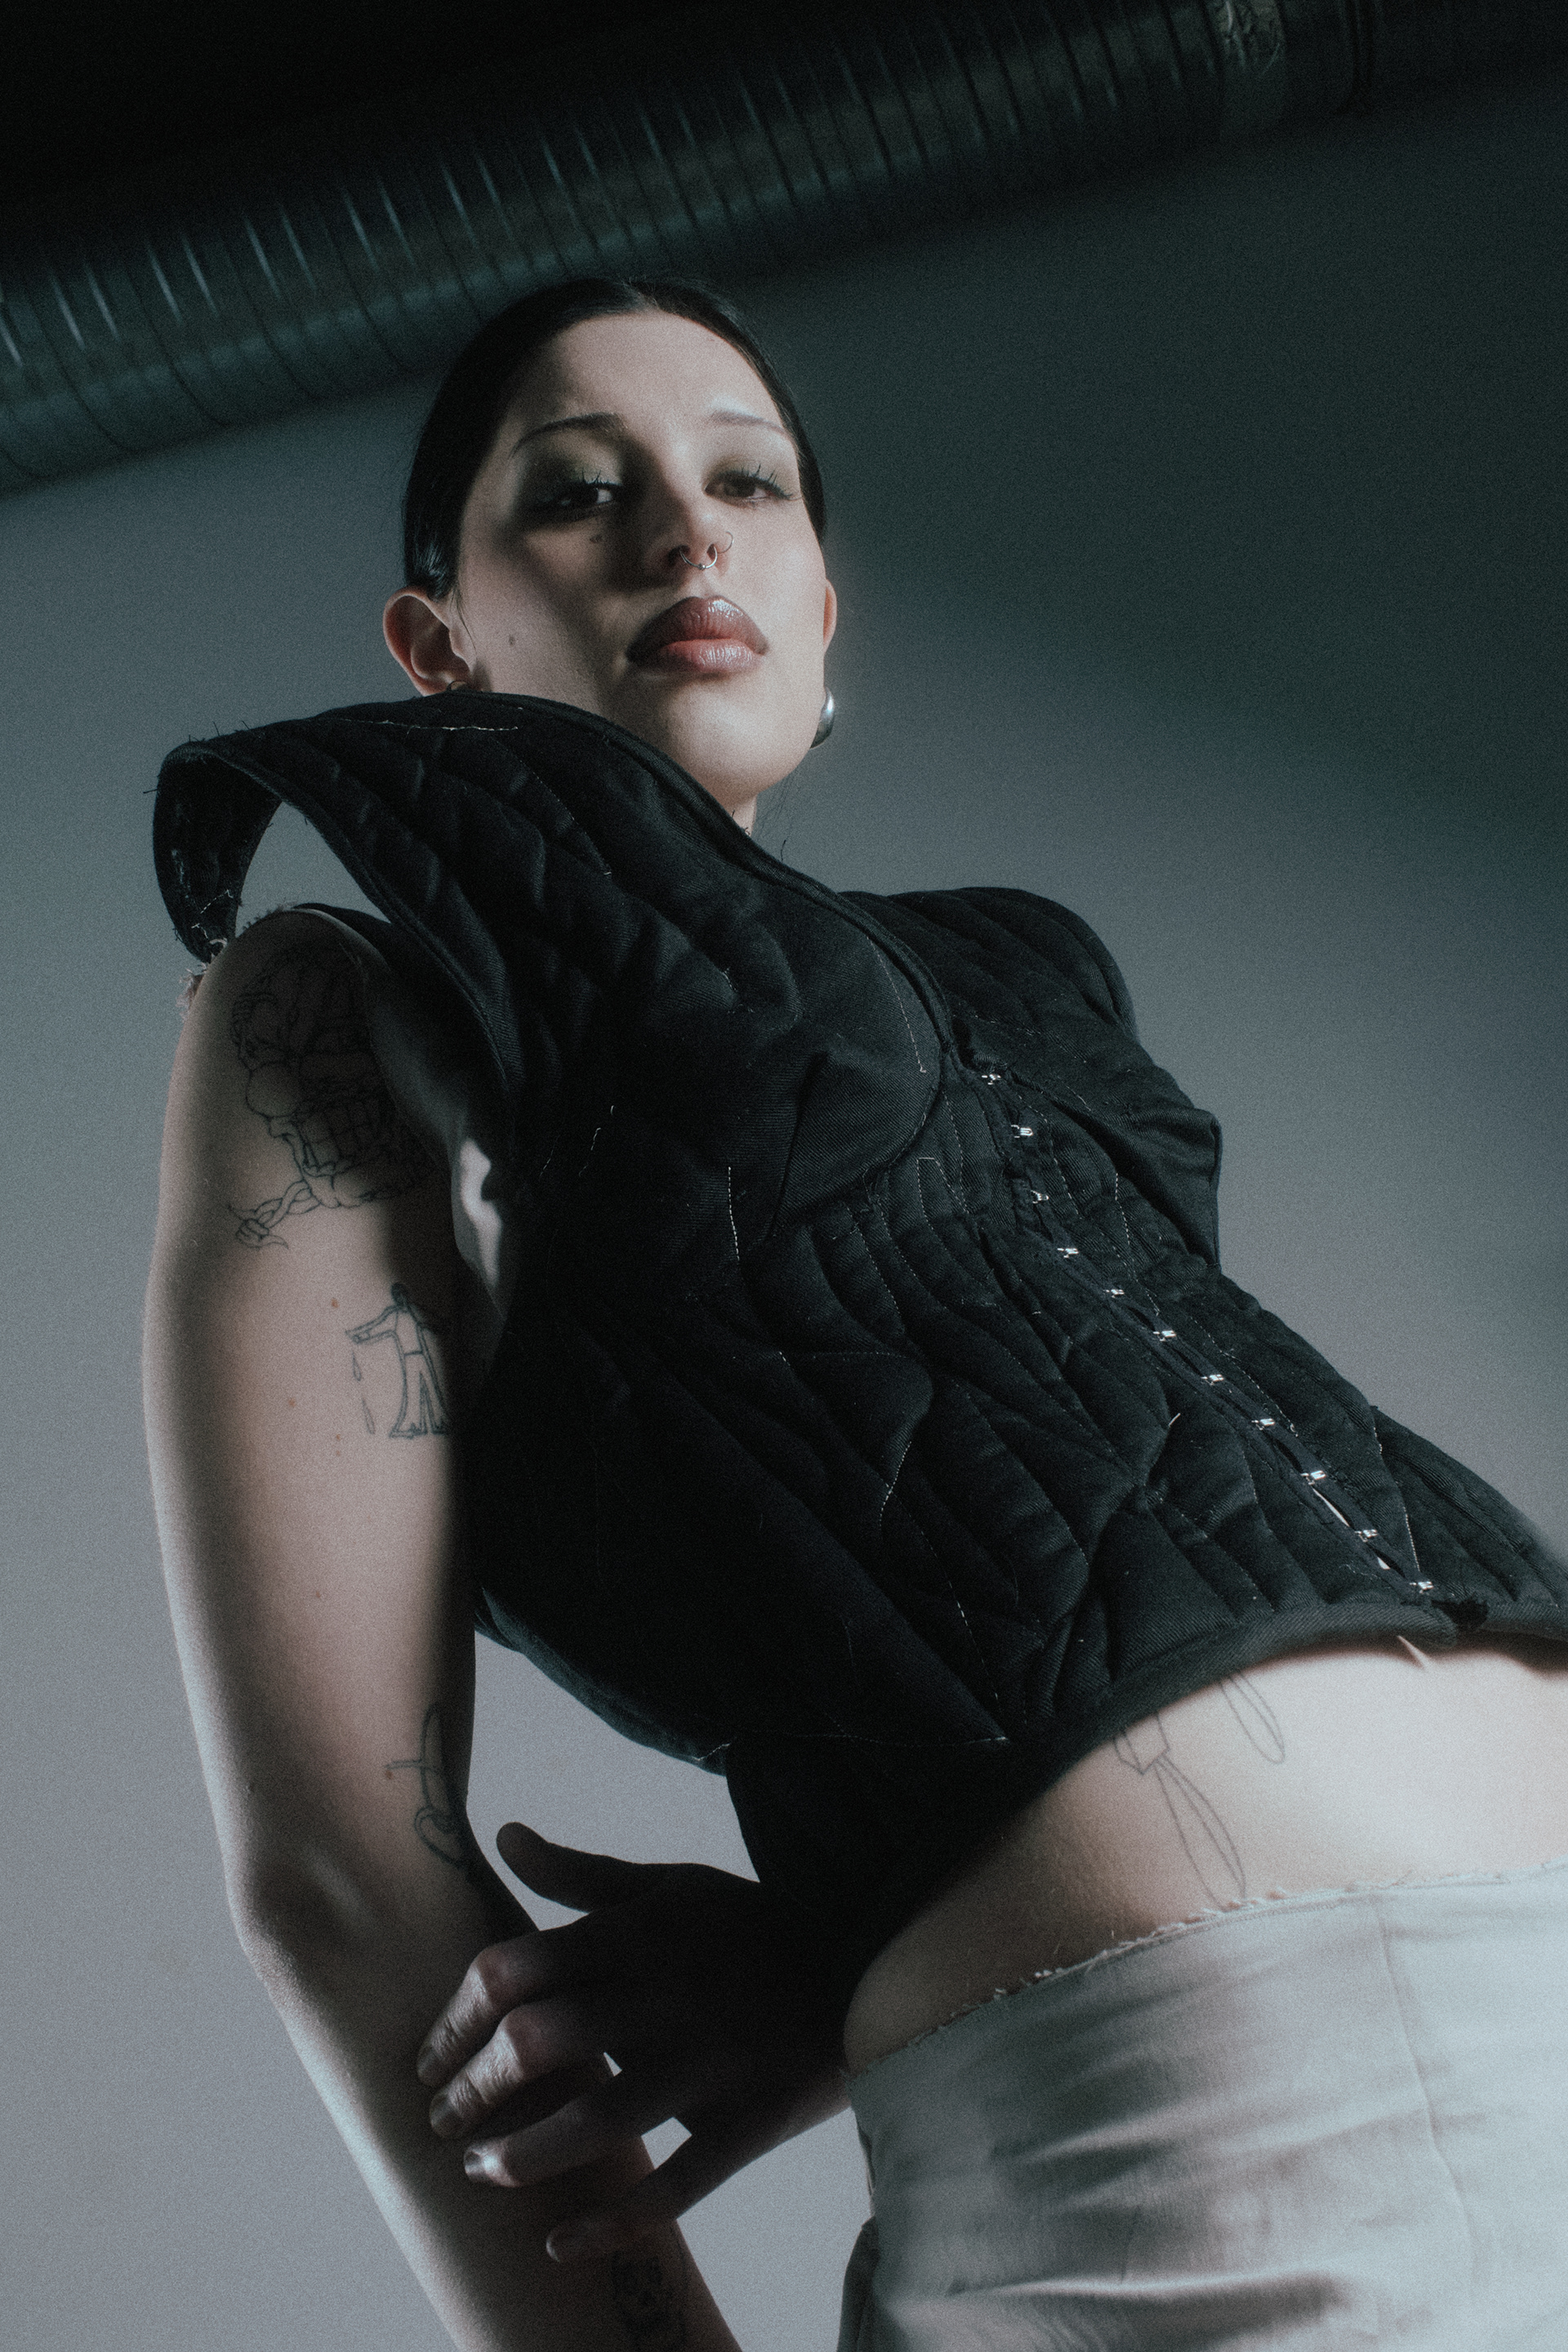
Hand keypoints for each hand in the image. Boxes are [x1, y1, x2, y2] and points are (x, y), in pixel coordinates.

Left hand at [416, 1824, 849, 2261]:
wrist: (869, 1963)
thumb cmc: (752, 1925)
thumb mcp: (669, 1885)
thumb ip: (581, 1874)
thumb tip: (504, 1837)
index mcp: (637, 1934)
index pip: (514, 1968)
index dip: (454, 2017)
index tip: (430, 2057)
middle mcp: (663, 1996)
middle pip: (538, 2041)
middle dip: (473, 2089)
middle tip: (443, 2121)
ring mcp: (707, 2063)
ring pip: (597, 2118)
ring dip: (523, 2155)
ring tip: (482, 2171)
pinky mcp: (748, 2121)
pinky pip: (676, 2183)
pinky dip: (612, 2220)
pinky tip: (558, 2243)